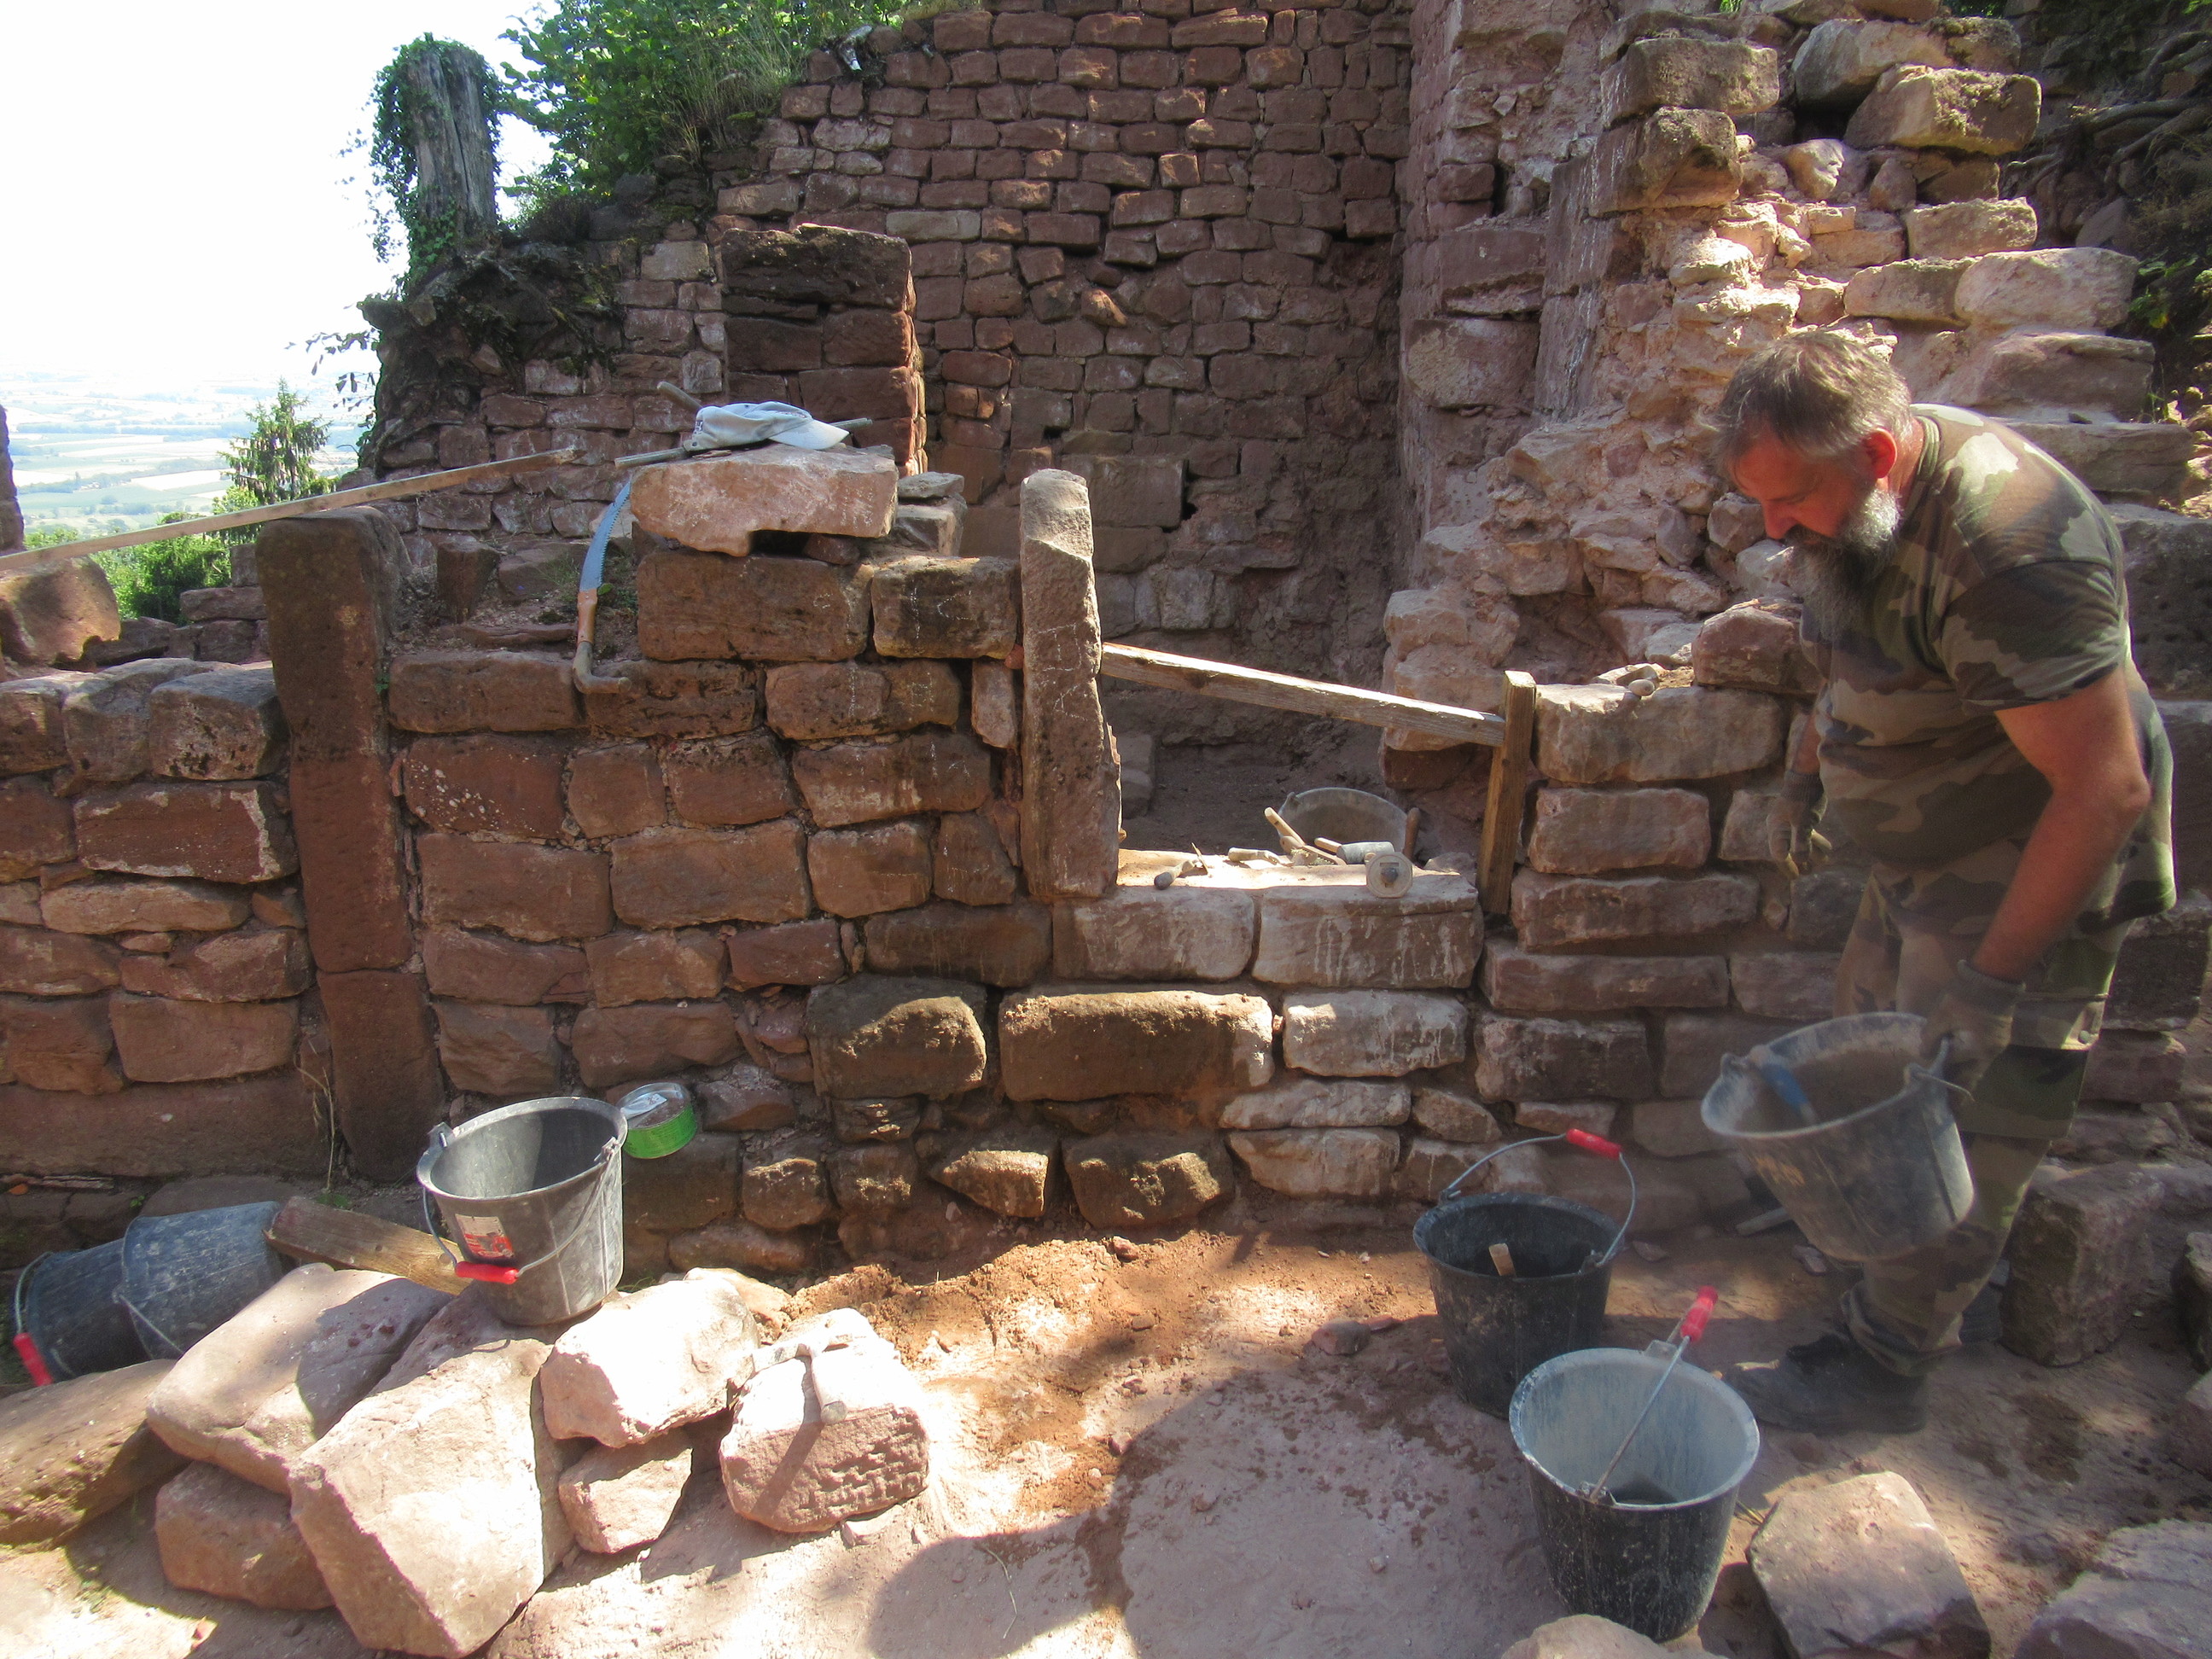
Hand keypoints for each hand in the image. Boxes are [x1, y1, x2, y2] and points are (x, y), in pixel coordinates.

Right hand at [1767, 769, 1829, 876]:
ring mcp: (1792, 822)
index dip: (1787, 867)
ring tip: (1822, 862)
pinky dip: (1816, 842)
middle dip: (1797, 863)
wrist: (1808, 776)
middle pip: (1786, 850)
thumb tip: (1800, 861)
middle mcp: (1781, 827)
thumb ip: (1801, 841)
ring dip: (1811, 853)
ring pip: (1799, 842)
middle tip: (1806, 875)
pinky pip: (1807, 835)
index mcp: (1776, 829)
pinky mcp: (1803, 817)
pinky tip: (1827, 849)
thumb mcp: (1802, 821)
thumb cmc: (1803, 798)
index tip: (1796, 878)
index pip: (1778, 853)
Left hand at [1919, 961, 2023, 1093]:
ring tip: (1955, 1095)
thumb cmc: (1965, 996)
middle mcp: (1989, 1053)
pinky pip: (1982, 1057)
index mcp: (1975, 1049)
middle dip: (1959, 1092)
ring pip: (1978, 1068)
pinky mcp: (1999, 1040)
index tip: (1924, 1083)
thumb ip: (1931, 1037)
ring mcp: (1997, 1047)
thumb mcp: (1941, 1014)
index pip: (1950, 1064)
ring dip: (1966, 1078)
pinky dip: (1972, 1064)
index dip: (1936, 1069)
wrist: (1994, 978)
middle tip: (1951, 1110)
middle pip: (1971, 1077)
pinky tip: (1963, 1069)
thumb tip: (1924, 1054)